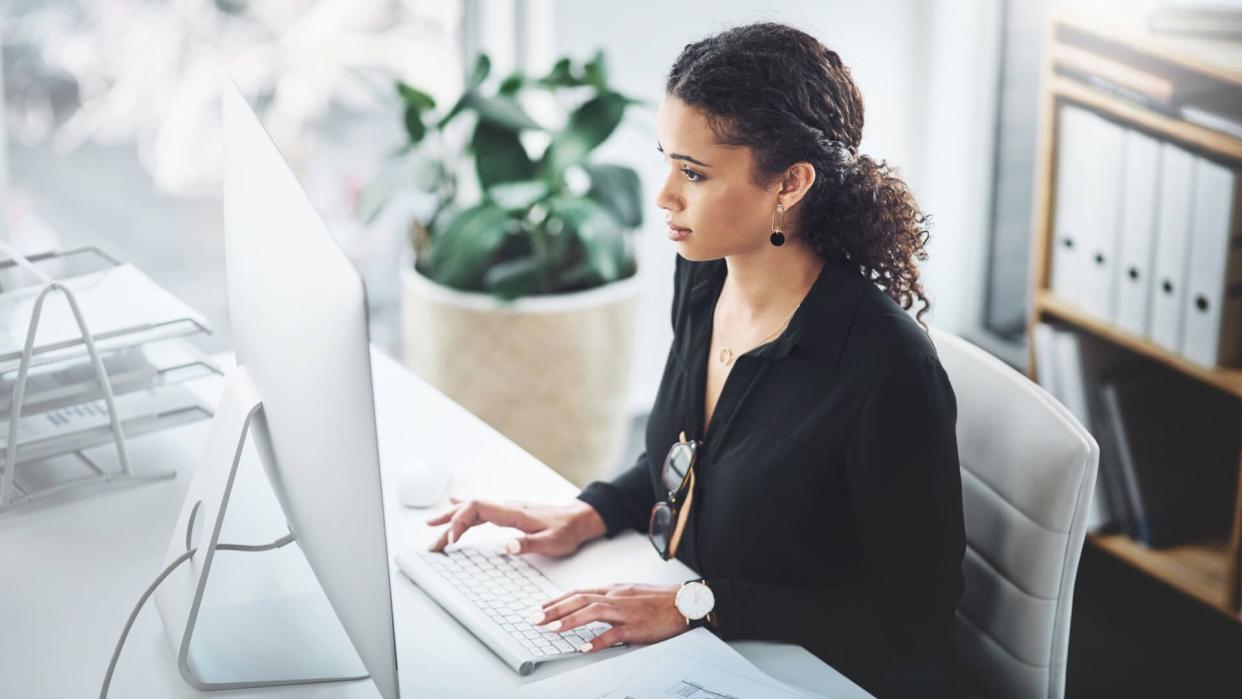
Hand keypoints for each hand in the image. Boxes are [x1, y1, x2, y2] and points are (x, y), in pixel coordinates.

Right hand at [425, 497, 605, 555]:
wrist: (579, 519)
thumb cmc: (567, 531)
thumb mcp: (552, 542)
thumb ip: (528, 544)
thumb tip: (506, 547)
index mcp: (513, 512)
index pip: (477, 508)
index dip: (460, 521)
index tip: (453, 541)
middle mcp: (507, 507)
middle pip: (469, 509)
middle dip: (447, 524)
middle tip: (431, 543)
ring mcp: (507, 509)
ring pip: (472, 509)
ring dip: (451, 519)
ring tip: (431, 527)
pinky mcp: (508, 513)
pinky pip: (480, 510)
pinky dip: (463, 512)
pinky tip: (452, 507)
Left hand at [531, 583, 687, 652]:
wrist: (684, 602)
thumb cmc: (658, 600)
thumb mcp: (629, 593)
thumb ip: (609, 599)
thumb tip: (588, 605)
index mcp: (613, 589)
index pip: (578, 592)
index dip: (556, 600)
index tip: (539, 608)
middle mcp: (616, 597)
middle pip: (579, 599)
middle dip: (554, 609)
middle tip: (534, 618)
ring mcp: (625, 611)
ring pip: (593, 612)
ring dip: (570, 620)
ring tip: (552, 629)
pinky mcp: (636, 626)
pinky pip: (614, 634)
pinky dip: (599, 640)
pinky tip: (585, 648)